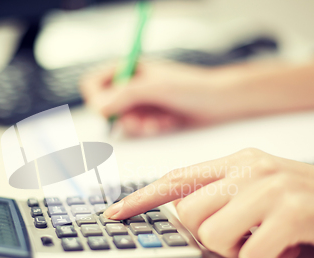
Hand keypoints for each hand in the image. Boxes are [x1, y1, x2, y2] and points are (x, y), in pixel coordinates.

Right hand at [80, 61, 239, 135]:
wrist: (219, 102)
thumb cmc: (191, 86)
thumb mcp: (155, 87)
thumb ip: (124, 95)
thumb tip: (99, 108)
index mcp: (128, 70)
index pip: (94, 83)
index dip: (96, 98)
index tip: (106, 111)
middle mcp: (132, 86)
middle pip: (107, 107)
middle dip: (124, 117)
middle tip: (139, 121)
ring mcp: (142, 103)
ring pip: (124, 122)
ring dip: (140, 126)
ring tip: (158, 122)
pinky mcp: (151, 118)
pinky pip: (140, 130)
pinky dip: (152, 129)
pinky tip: (168, 123)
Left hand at [104, 148, 313, 257]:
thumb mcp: (264, 185)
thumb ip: (223, 192)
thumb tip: (184, 210)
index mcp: (240, 160)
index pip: (178, 178)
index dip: (142, 197)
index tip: (116, 213)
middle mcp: (251, 168)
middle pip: (190, 214)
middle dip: (212, 235)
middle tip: (247, 232)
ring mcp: (271, 189)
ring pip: (214, 236)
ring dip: (240, 249)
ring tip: (271, 237)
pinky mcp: (291, 214)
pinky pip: (250, 256)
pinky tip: (291, 246)